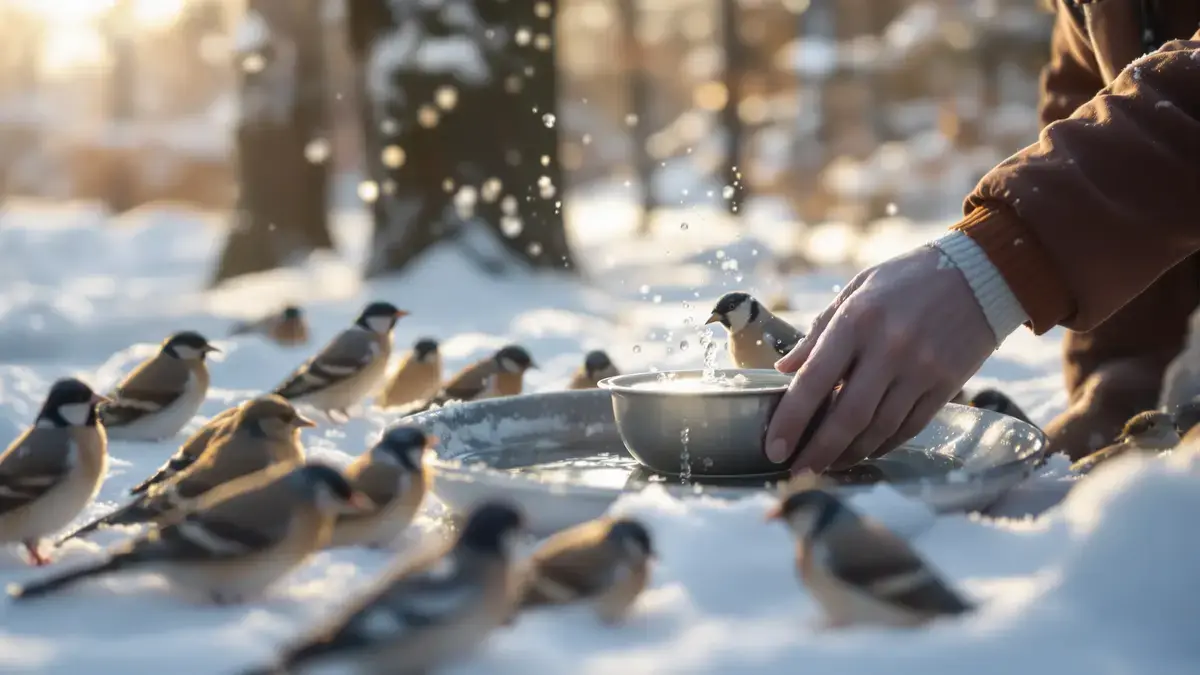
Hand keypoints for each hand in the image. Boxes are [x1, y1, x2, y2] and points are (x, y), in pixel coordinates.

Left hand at [764, 245, 994, 472]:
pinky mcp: (947, 384)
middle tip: (797, 472)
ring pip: (879, 429)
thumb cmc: (907, 279)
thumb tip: (784, 369)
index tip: (773, 448)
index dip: (790, 420)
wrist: (981, 273)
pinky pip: (910, 426)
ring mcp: (921, 369)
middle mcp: (889, 347)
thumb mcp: (856, 290)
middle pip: (847, 416)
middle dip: (818, 451)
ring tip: (828, 464)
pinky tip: (866, 450)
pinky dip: (884, 444)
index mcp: (857, 319)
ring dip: (850, 454)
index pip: (813, 380)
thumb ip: (820, 332)